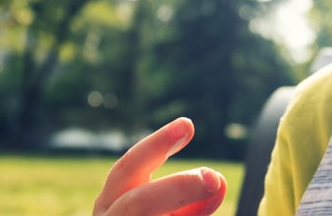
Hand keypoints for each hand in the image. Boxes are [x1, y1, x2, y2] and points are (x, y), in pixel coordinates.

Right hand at [93, 117, 226, 215]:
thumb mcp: (172, 213)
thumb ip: (191, 202)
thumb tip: (217, 182)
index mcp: (114, 201)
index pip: (130, 168)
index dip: (156, 145)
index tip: (187, 125)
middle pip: (135, 204)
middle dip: (175, 189)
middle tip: (213, 178)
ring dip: (183, 213)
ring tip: (213, 188)